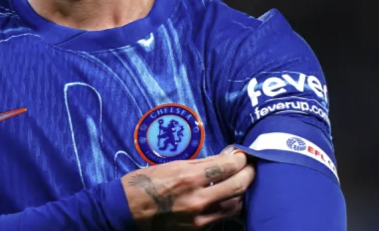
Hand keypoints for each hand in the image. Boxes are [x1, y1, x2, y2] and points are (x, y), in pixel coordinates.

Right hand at [122, 149, 254, 229]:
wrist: (128, 210)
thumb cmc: (147, 182)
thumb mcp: (172, 166)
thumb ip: (200, 164)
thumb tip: (223, 158)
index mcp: (189, 177)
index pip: (227, 166)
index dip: (240, 158)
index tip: (242, 154)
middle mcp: (198, 199)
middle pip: (238, 186)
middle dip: (249, 173)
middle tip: (251, 167)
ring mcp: (200, 218)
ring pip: (235, 206)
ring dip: (242, 193)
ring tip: (242, 182)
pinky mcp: (198, 230)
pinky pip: (221, 218)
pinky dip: (227, 207)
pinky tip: (227, 199)